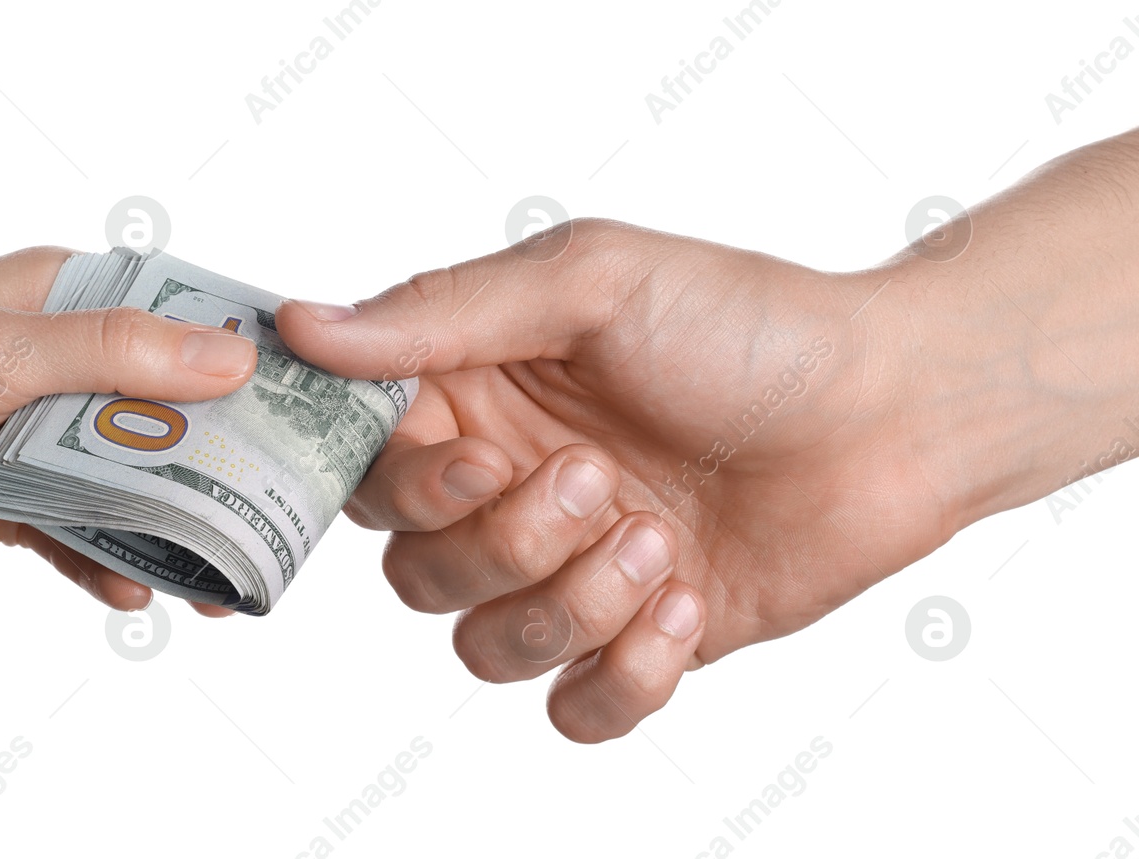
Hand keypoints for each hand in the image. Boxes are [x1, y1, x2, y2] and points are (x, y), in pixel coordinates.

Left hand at [0, 248, 254, 612]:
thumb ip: (112, 356)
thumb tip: (232, 357)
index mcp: (66, 299)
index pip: (182, 320)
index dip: (248, 358)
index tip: (312, 405)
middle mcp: (61, 365)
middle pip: (170, 413)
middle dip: (221, 464)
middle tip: (278, 510)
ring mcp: (36, 437)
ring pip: (131, 483)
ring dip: (172, 527)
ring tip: (220, 576)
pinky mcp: (8, 500)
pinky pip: (78, 534)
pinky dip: (108, 562)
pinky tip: (135, 592)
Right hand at [278, 127, 1138, 743]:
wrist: (898, 408)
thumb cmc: (751, 325)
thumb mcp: (592, 281)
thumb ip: (443, 312)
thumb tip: (303, 326)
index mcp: (478, 397)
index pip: (365, 471)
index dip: (403, 487)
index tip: (479, 458)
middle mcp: (509, 490)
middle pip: (415, 572)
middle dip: (503, 544)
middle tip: (597, 482)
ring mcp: (573, 572)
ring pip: (481, 647)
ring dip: (568, 605)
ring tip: (658, 542)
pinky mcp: (640, 640)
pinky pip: (571, 710)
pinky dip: (620, 676)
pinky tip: (685, 608)